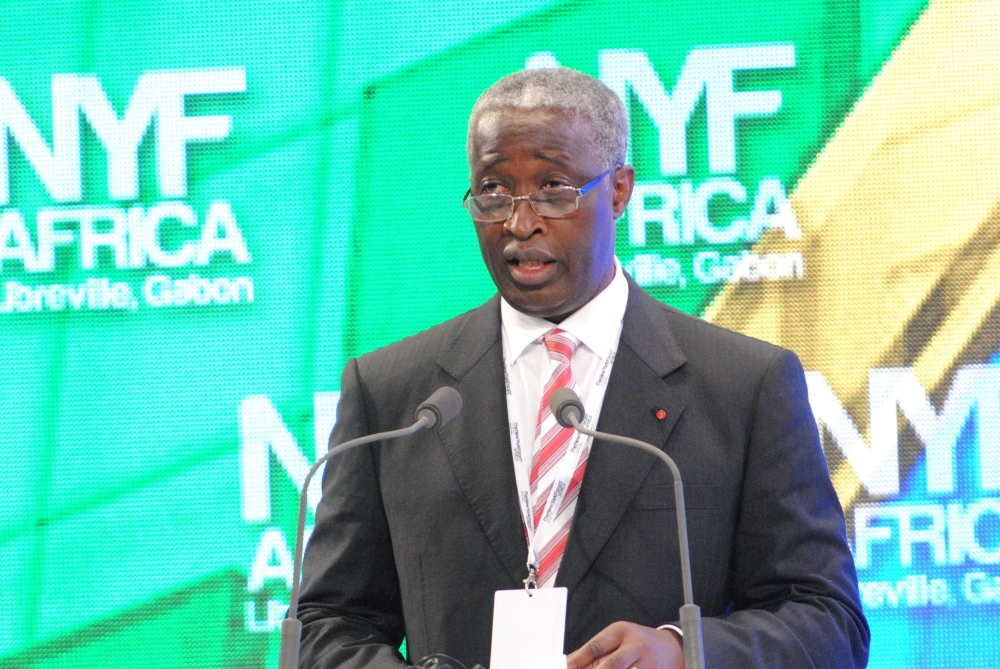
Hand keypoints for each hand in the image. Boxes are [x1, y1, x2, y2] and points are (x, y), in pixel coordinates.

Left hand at [566, 621, 683, 668]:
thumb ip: (596, 654)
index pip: (595, 647)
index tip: (565, 667)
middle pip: (611, 665)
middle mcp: (635, 645)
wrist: (673, 649)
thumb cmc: (638, 644)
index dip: (578, 661)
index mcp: (621, 632)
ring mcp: (647, 663)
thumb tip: (571, 663)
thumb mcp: (618, 640)